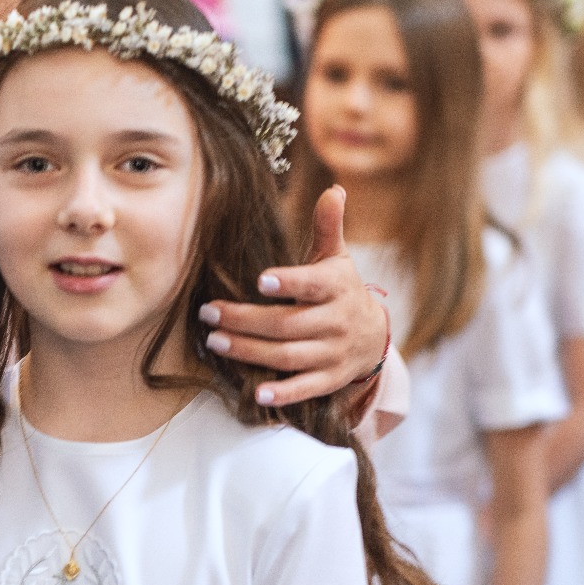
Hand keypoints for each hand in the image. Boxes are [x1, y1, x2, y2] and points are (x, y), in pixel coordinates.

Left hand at [198, 185, 386, 405]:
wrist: (374, 337)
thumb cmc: (340, 291)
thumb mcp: (336, 259)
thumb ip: (327, 228)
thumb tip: (333, 190)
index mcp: (337, 287)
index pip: (314, 284)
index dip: (289, 282)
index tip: (260, 280)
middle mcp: (337, 322)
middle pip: (288, 324)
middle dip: (246, 321)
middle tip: (209, 314)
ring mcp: (333, 353)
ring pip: (289, 355)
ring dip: (250, 352)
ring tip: (215, 343)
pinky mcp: (330, 380)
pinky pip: (306, 389)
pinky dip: (283, 394)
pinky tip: (257, 395)